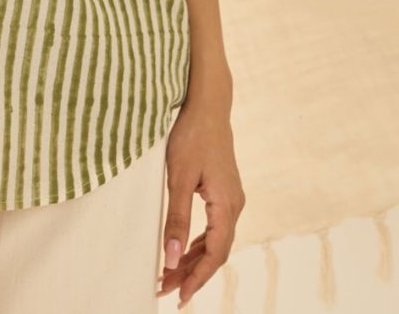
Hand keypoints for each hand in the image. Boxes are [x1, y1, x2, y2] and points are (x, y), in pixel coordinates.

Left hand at [156, 96, 244, 307]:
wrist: (207, 104)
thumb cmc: (191, 135)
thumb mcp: (179, 177)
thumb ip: (176, 218)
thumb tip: (170, 258)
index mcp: (227, 205)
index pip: (214, 254)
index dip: (197, 278)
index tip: (178, 296)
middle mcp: (235, 205)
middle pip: (215, 252)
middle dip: (191, 273)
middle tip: (164, 289)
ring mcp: (231, 198)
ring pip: (215, 240)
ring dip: (193, 258)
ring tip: (168, 275)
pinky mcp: (224, 190)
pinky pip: (214, 226)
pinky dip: (198, 242)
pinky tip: (183, 249)